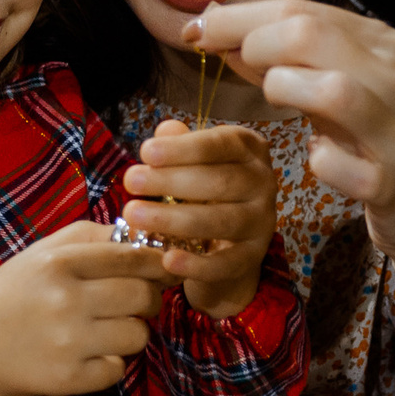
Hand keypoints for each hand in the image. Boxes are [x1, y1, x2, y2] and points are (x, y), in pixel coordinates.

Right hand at [0, 222, 171, 395]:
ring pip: (138, 335)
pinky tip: (88, 354)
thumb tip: (146, 237)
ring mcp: (66, 342)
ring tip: (107, 329)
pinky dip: (110, 364)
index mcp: (58, 263)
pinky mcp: (68, 378)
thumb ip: (91, 237)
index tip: (163, 269)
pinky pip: (118, 369)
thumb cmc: (13, 295)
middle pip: (143, 296)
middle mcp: (63, 300)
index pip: (132, 257)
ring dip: (131, 333)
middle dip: (149, 299)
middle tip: (136, 302)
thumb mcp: (41, 254)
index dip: (158, 263)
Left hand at [119, 119, 277, 318]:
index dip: (184, 149)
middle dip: (172, 181)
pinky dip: (197, 265)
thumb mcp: (193, 161)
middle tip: (131, 181)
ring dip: (175, 219)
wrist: (229, 237)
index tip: (146, 152)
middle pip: (220, 181)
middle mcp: (263, 183)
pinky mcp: (253, 257)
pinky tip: (168, 260)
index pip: (220, 145)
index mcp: (249, 150)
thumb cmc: (204, 187)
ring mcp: (262, 222)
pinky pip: (226, 263)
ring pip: (222, 221)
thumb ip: (180, 145)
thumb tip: (166, 131)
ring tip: (134, 215)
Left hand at [188, 0, 394, 262]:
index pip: (300, 9)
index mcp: (383, 44)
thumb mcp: (340, 87)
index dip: (237, 18)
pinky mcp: (393, 184)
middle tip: (237, 69)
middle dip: (254, 46)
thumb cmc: (382, 139)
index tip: (197, 31)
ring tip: (277, 100)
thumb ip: (284, 57)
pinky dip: (318, 160)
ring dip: (285, 90)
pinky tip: (319, 158)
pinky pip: (339, 165)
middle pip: (310, 35)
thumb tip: (216, 25)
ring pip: (333, 90)